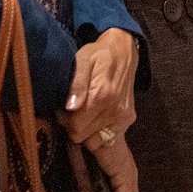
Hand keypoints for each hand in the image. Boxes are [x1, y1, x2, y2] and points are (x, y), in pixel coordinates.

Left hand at [61, 29, 136, 144]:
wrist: (123, 51)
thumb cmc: (99, 54)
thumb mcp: (82, 60)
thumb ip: (76, 83)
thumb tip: (70, 107)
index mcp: (102, 96)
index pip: (76, 128)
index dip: (65, 121)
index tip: (64, 109)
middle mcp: (116, 110)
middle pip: (84, 136)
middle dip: (74, 127)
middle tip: (73, 111)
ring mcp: (123, 116)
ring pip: (95, 140)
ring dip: (86, 131)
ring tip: (85, 113)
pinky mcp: (128, 118)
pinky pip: (108, 138)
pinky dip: (99, 132)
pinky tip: (96, 117)